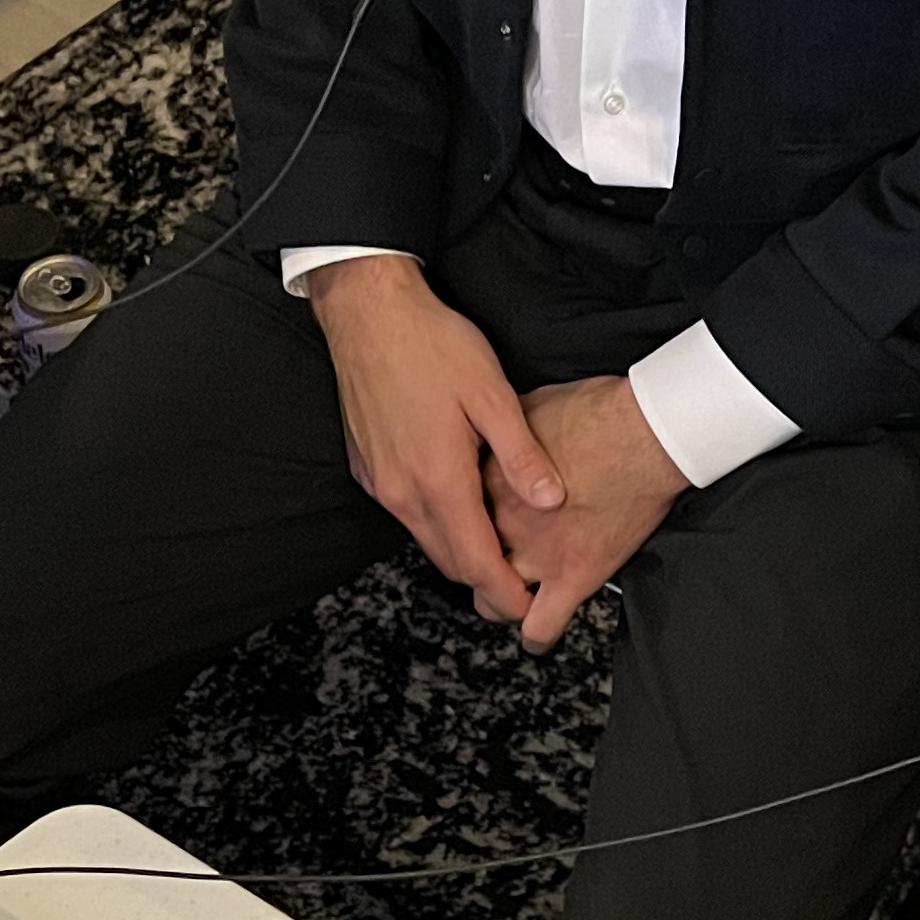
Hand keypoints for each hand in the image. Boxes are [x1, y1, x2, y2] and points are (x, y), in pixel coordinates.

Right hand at [309, 255, 558, 622]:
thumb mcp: (492, 395)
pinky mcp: (368, 466)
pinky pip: (405, 512)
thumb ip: (522, 456)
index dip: (503, 590)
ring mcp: (379, 481)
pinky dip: (434, 523)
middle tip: (519, 585)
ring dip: (458, 550)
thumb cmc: (432, 345)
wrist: (369, 312)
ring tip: (496, 550)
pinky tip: (459, 505)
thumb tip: (552, 502)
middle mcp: (402, 490)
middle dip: (483, 579)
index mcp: (438, 479)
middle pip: (447, 559)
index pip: (474, 561)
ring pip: (424, 537)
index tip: (527, 607)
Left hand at [484, 375, 684, 650]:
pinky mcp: (574, 577)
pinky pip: (541, 627)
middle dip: (478, 560)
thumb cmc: (599, 412)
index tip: (475, 516)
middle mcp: (504, 523)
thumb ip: (502, 435)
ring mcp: (536, 555)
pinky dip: (536, 634)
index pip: (454, 514)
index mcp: (489, 481)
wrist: (646, 433)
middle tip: (492, 554)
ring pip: (492, 600)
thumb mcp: (528, 406)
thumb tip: (491, 435)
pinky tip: (537, 629)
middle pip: (468, 559)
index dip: (464, 518)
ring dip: (499, 599)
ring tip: (510, 592)